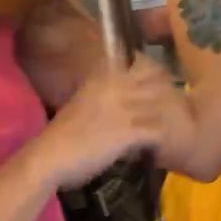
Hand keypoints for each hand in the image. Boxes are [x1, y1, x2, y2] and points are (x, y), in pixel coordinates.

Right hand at [41, 58, 176, 188]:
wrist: (49, 156)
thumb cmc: (61, 132)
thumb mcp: (82, 101)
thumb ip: (101, 93)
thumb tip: (117, 95)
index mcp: (104, 76)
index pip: (142, 64)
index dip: (155, 73)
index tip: (159, 85)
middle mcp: (116, 86)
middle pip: (157, 81)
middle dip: (168, 93)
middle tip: (171, 108)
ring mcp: (124, 107)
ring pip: (161, 105)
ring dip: (166, 117)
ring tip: (166, 129)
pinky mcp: (129, 131)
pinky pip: (156, 131)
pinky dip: (159, 139)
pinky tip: (156, 146)